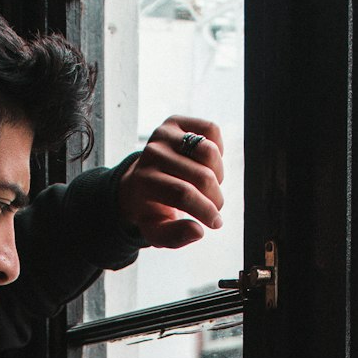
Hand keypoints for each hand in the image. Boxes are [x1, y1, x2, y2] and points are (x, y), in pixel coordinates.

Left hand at [117, 116, 224, 247]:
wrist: (140, 182)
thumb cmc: (153, 209)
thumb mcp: (157, 231)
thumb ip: (175, 237)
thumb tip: (199, 231)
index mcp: (143, 181)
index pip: (183, 194)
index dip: (205, 210)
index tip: (216, 223)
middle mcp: (152, 153)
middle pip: (201, 176)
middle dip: (215, 198)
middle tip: (214, 207)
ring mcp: (163, 134)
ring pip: (210, 152)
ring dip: (218, 175)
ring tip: (209, 186)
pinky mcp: (175, 121)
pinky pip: (212, 131)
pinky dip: (218, 149)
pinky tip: (207, 165)